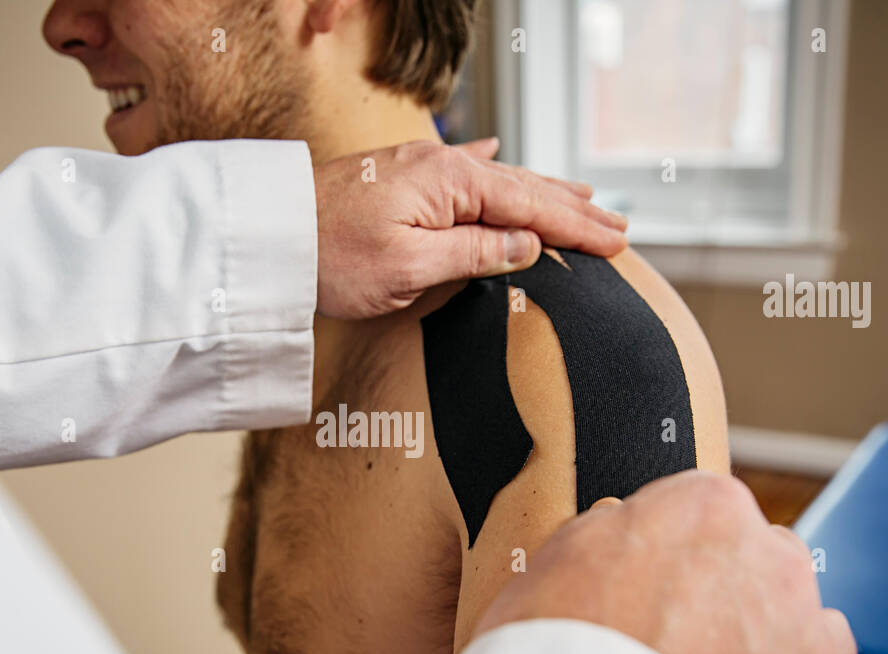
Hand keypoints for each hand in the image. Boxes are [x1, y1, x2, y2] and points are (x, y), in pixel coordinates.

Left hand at [313, 138, 626, 318]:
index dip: (576, 229)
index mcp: (450, 184)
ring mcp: (419, 168)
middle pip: (524, 189)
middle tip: (619, 228)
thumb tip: (527, 245)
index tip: (617, 244)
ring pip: (497, 179)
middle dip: (573, 210)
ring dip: (542, 191)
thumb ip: (473, 254)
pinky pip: (461, 169)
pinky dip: (491, 168)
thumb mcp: (408, 268)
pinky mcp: (398, 177)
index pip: (531, 208)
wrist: (268, 235)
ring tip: (583, 198)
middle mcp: (441, 166)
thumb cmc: (330, 257)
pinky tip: (499, 152)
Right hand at [472, 470, 887, 653]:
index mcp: (708, 510)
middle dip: (735, 595)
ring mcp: (808, 648)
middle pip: (770, 563)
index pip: (706, 507)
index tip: (652, 575)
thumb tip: (616, 529)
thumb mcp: (549, 563)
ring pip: (819, 634)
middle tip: (682, 636)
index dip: (673, 547)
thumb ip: (599, 535)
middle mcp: (775, 566)